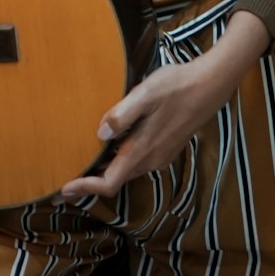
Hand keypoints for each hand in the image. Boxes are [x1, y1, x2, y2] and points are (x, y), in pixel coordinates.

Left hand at [56, 9, 270, 201]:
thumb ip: (122, 115)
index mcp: (142, 150)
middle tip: (65, 184)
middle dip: (90, 183)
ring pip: (127, 171)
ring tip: (82, 165)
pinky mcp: (166, 147)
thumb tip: (99, 133)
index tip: (64, 190)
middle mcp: (151, 159)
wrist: (210, 85)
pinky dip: (119, 161)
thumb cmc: (176, 86)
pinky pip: (137, 161)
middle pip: (116, 180)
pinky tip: (109, 147)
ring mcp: (160, 155)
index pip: (109, 182)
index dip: (85, 188)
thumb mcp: (146, 94)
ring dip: (105, 172)